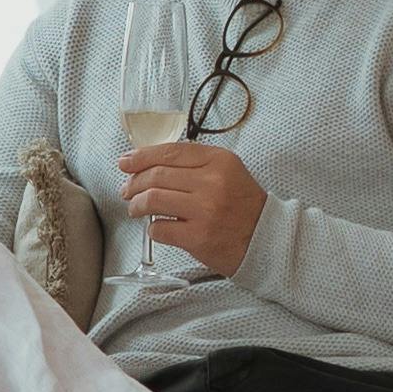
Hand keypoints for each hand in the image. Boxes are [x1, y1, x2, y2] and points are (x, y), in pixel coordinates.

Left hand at [120, 135, 266, 273]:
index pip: (171, 152)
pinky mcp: (198, 237)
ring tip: (135, 208)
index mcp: (219, 161)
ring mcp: (205, 210)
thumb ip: (194, 164)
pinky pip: (160, 228)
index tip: (126, 162)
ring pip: (153, 200)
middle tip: (128, 190)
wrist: (267, 239)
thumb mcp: (227, 172)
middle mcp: (212, 182)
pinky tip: (157, 228)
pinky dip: (152, 228)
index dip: (143, 156)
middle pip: (157, 175)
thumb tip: (148, 165)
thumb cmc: (243, 206)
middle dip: (134, 183)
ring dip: (136, 205)